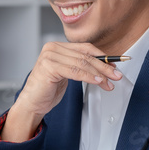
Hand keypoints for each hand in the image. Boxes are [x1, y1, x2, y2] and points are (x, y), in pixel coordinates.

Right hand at [1, 42, 123, 141]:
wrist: (32, 103)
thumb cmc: (47, 90)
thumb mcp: (68, 74)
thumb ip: (81, 66)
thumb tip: (105, 65)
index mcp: (57, 46)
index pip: (85, 48)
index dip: (102, 56)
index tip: (116, 65)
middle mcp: (52, 48)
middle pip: (85, 55)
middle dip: (104, 66)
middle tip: (116, 75)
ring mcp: (49, 56)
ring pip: (82, 63)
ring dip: (99, 74)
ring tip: (109, 82)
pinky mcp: (49, 66)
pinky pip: (75, 71)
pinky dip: (88, 76)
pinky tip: (97, 82)